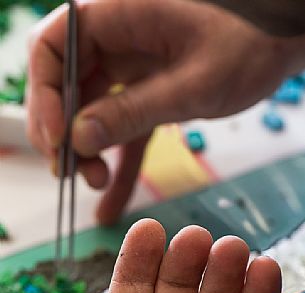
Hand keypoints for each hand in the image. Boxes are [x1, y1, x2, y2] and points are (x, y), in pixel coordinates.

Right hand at [27, 0, 304, 223]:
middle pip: (67, 86)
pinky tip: (112, 202)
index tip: (57, 139)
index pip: (53, 47)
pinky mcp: (149, 96)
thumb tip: (79, 138)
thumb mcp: (194, 82)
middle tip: (72, 172)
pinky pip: (125, 131)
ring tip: (96, 183)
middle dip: (65, 132)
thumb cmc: (252, 42)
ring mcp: (132, 69)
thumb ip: (135, 109)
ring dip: (87, 152)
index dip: (44, 93)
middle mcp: (117, 40)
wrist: (284, 41)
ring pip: (91, 112)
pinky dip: (119, 165)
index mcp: (120, 16)